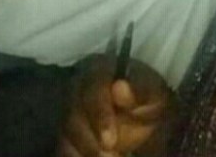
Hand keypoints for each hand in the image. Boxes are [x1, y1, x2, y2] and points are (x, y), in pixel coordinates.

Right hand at [57, 58, 176, 156]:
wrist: (141, 115)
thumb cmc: (146, 98)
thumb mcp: (152, 92)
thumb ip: (138, 90)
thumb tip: (119, 87)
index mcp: (99, 68)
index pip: (92, 89)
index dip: (99, 115)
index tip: (110, 140)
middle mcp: (78, 86)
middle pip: (72, 116)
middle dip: (90, 142)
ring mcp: (68, 109)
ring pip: (65, 135)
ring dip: (86, 152)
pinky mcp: (65, 131)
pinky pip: (63, 147)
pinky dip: (78, 156)